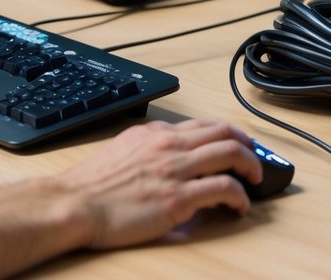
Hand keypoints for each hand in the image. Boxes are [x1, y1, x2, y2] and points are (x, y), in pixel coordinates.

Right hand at [59, 117, 261, 249]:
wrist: (75, 203)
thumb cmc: (91, 185)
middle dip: (247, 145)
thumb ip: (148, 148)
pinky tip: (240, 207)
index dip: (228, 133)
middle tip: (254, 159)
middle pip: (224, 133)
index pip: (203, 124)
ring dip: (251, 166)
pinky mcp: (179, 197)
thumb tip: (165, 156)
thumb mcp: (122, 149)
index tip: (237, 142)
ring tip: (255, 180)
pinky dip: (240, 196)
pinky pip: (224, 189)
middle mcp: (169, 145)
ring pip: (230, 154)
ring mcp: (176, 170)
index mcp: (155, 133)